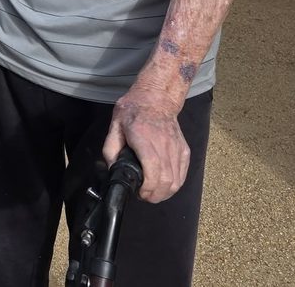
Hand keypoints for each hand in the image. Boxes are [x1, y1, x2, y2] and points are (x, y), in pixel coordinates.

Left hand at [103, 85, 189, 202]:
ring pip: (176, 181)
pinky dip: (174, 185)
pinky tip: (163, 186)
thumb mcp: (114, 126)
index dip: (148, 188)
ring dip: (164, 193)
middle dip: (155, 195)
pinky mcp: (184, 151)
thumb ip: (110, 149)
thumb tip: (113, 170)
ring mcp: (176, 148)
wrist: (156, 99)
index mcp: (144, 138)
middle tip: (143, 196)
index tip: (139, 192)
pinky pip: (182, 175)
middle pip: (166, 180)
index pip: (153, 169)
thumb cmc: (133, 111)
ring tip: (152, 193)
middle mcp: (163, 144)